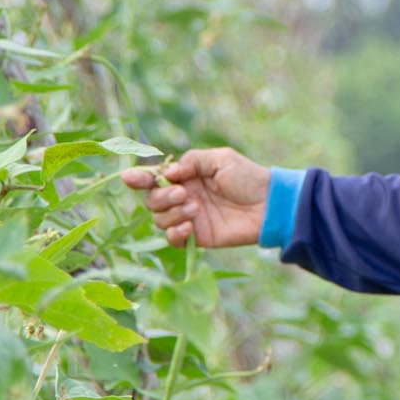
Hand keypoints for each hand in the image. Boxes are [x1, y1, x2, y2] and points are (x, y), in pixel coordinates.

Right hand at [120, 148, 269, 248]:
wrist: (269, 205)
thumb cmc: (248, 177)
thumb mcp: (220, 159)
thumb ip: (192, 161)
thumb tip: (168, 172)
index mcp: (185, 176)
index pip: (154, 178)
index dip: (139, 178)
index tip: (130, 178)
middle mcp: (182, 196)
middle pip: (151, 200)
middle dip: (161, 196)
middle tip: (184, 193)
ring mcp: (188, 217)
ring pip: (158, 219)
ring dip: (172, 213)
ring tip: (195, 208)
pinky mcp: (197, 237)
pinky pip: (172, 239)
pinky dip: (175, 233)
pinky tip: (189, 226)